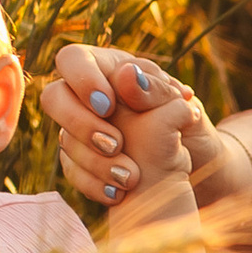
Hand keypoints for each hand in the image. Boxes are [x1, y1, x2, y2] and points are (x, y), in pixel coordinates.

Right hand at [42, 43, 220, 207]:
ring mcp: (82, 128)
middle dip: (79, 122)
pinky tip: (118, 193)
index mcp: (111, 68)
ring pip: (64, 139)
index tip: (108, 107)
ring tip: (129, 175)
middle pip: (54, 98)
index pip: (74, 60)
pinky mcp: (83, 160)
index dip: (82, 80)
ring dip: (92, 159)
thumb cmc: (189, 122)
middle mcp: (88, 96)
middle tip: (115, 143)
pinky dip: (94, 183)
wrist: (197, 163)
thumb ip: (156, 90)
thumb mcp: (182, 104)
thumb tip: (126, 76)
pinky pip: (73, 171)